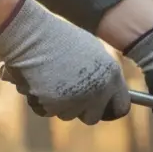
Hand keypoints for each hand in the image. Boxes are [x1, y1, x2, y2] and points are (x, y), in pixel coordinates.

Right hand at [0, 0, 129, 123]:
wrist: (30, 34)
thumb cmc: (58, 38)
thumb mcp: (91, 51)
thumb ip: (102, 74)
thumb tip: (106, 92)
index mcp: (112, 75)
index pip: (121, 106)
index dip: (109, 108)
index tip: (100, 108)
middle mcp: (99, 91)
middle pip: (92, 117)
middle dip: (80, 110)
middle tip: (67, 94)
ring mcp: (77, 100)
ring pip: (67, 115)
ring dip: (58, 104)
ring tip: (49, 79)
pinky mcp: (55, 106)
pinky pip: (47, 112)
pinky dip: (40, 102)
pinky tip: (37, 82)